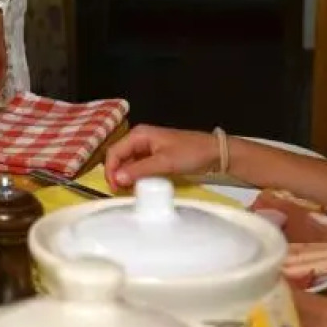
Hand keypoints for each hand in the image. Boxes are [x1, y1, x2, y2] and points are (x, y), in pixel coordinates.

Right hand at [102, 125, 219, 189]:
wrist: (216, 153)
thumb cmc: (191, 153)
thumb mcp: (164, 162)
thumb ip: (139, 170)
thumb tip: (117, 179)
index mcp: (139, 135)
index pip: (114, 152)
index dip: (110, 170)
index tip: (114, 187)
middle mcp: (140, 139)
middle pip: (119, 157)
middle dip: (117, 174)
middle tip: (120, 191)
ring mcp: (147, 148)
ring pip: (128, 163)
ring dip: (126, 176)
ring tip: (129, 191)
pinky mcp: (155, 156)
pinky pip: (138, 166)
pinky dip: (136, 176)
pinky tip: (139, 186)